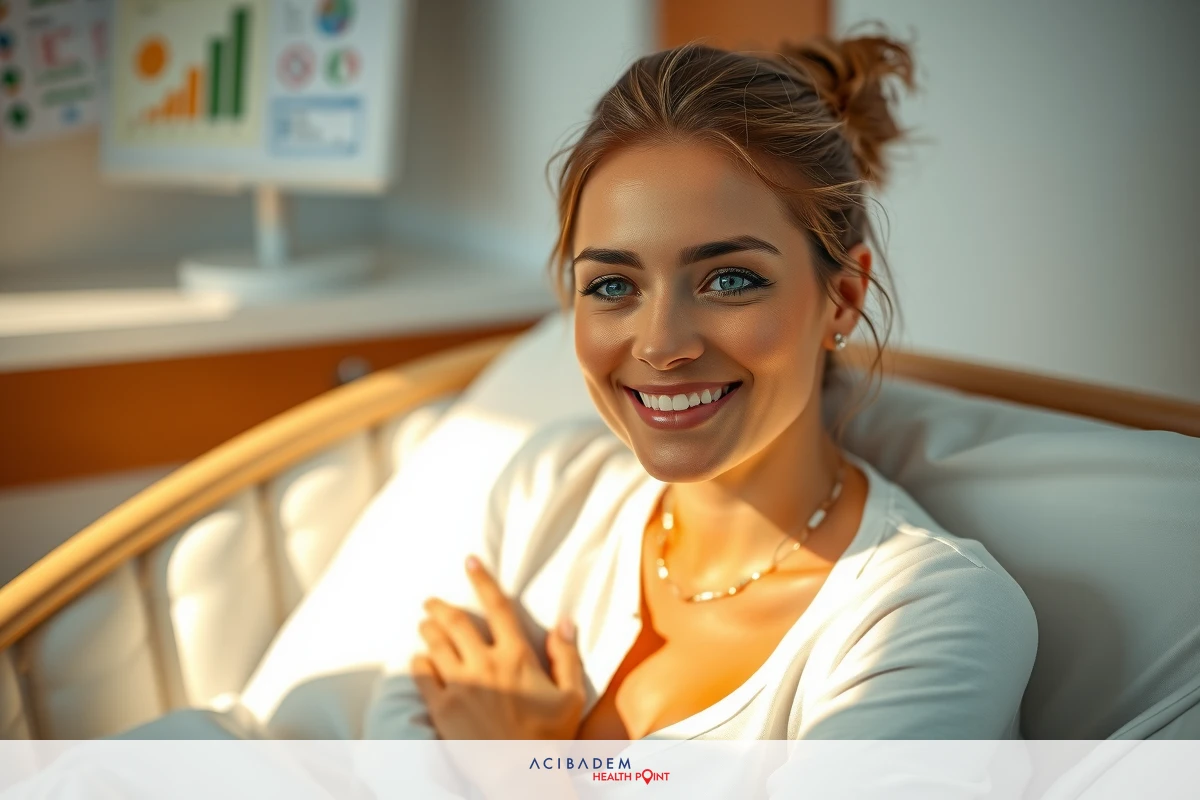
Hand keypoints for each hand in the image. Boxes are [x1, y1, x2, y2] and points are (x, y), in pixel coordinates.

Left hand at [413, 555, 584, 739]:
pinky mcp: (443, 709)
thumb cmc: (549, 739)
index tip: (470, 561)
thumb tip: (564, 621)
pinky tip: (419, 657)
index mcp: (517, 656)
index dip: (482, 580)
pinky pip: (423, 675)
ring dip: (428, 628)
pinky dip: (419, 661)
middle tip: (431, 601)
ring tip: (424, 623)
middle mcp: (486, 664)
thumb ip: (565, 656)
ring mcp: (461, 686)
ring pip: (436, 643)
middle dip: (440, 606)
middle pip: (457, 622)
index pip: (497, 607)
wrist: (521, 776)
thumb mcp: (570, 695)